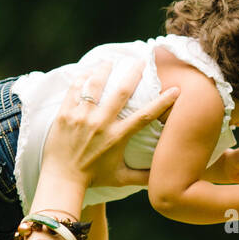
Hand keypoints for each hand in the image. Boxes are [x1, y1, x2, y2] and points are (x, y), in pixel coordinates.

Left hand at [42, 60, 180, 190]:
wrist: (62, 179)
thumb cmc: (93, 179)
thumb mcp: (121, 179)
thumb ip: (143, 177)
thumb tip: (164, 178)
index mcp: (118, 137)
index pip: (145, 115)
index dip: (163, 102)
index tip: (175, 90)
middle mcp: (101, 124)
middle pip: (122, 91)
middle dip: (133, 72)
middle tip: (140, 60)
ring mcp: (82, 117)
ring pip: (95, 84)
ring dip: (105, 69)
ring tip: (110, 61)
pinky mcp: (65, 114)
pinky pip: (75, 89)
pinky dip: (82, 78)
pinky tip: (87, 72)